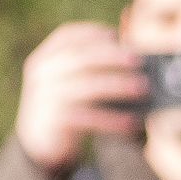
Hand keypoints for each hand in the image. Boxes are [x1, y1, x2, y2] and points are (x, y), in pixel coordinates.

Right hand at [15, 22, 146, 172]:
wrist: (38, 146)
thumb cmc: (61, 106)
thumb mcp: (65, 80)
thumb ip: (86, 62)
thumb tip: (128, 47)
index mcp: (43, 58)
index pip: (69, 36)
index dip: (94, 33)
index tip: (118, 35)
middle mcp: (42, 75)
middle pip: (81, 57)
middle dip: (113, 56)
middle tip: (138, 60)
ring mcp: (46, 98)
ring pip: (88, 86)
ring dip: (118, 85)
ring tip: (141, 88)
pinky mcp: (54, 123)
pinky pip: (89, 118)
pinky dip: (112, 120)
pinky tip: (129, 122)